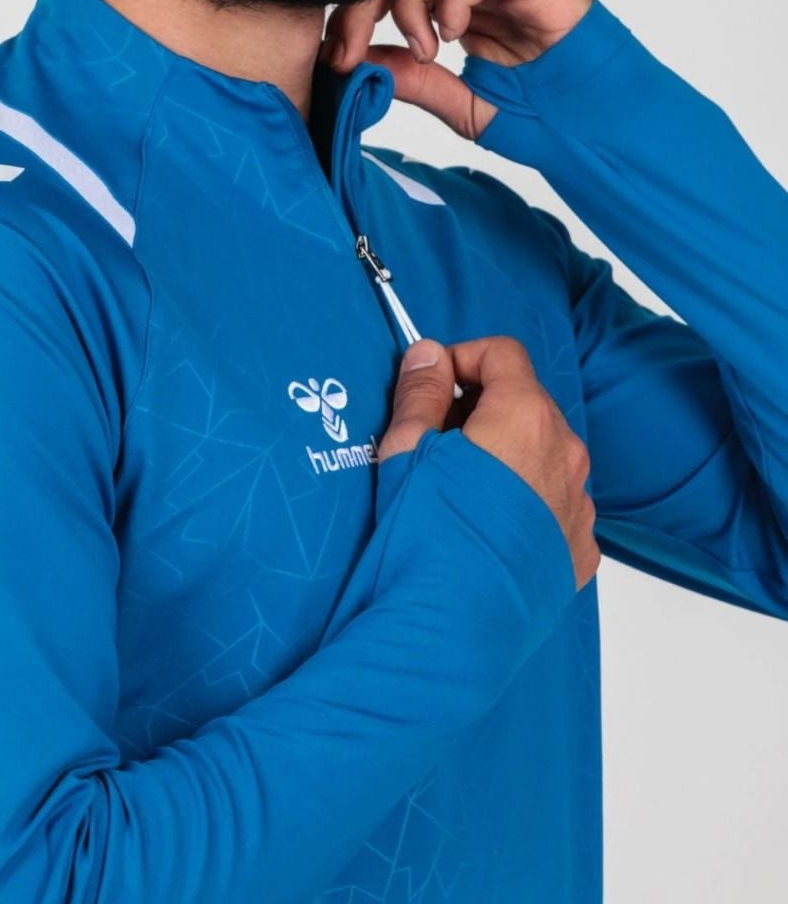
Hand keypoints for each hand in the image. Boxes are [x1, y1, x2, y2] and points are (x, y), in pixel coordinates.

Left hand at [319, 0, 593, 140]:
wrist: (603, 131)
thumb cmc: (544, 118)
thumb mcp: (461, 104)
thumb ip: (414, 80)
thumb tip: (361, 62)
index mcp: (458, 9)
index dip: (355, 14)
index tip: (338, 57)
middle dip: (365, 4)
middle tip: (353, 51)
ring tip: (424, 48)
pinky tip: (454, 36)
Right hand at [380, 335, 599, 593]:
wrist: (449, 633)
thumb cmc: (424, 538)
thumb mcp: (406, 452)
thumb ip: (421, 391)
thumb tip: (429, 353)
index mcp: (525, 417)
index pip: (503, 353)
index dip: (462, 359)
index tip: (433, 385)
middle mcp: (566, 454)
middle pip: (527, 403)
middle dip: (483, 409)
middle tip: (437, 441)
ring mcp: (578, 506)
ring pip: (544, 455)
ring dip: (507, 455)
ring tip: (460, 491)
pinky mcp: (579, 551)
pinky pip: (555, 506)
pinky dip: (526, 503)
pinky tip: (487, 530)